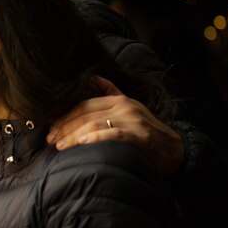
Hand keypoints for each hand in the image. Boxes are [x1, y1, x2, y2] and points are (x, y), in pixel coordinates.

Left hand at [47, 76, 183, 174]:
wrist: (175, 149)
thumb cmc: (147, 131)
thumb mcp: (130, 107)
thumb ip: (111, 92)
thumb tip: (94, 77)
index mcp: (118, 100)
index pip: (84, 105)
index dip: (65, 117)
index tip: (51, 129)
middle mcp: (124, 107)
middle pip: (85, 115)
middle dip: (64, 127)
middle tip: (51, 140)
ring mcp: (132, 120)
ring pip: (94, 124)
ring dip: (74, 136)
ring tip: (60, 146)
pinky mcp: (139, 136)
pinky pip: (113, 135)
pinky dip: (95, 139)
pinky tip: (83, 144)